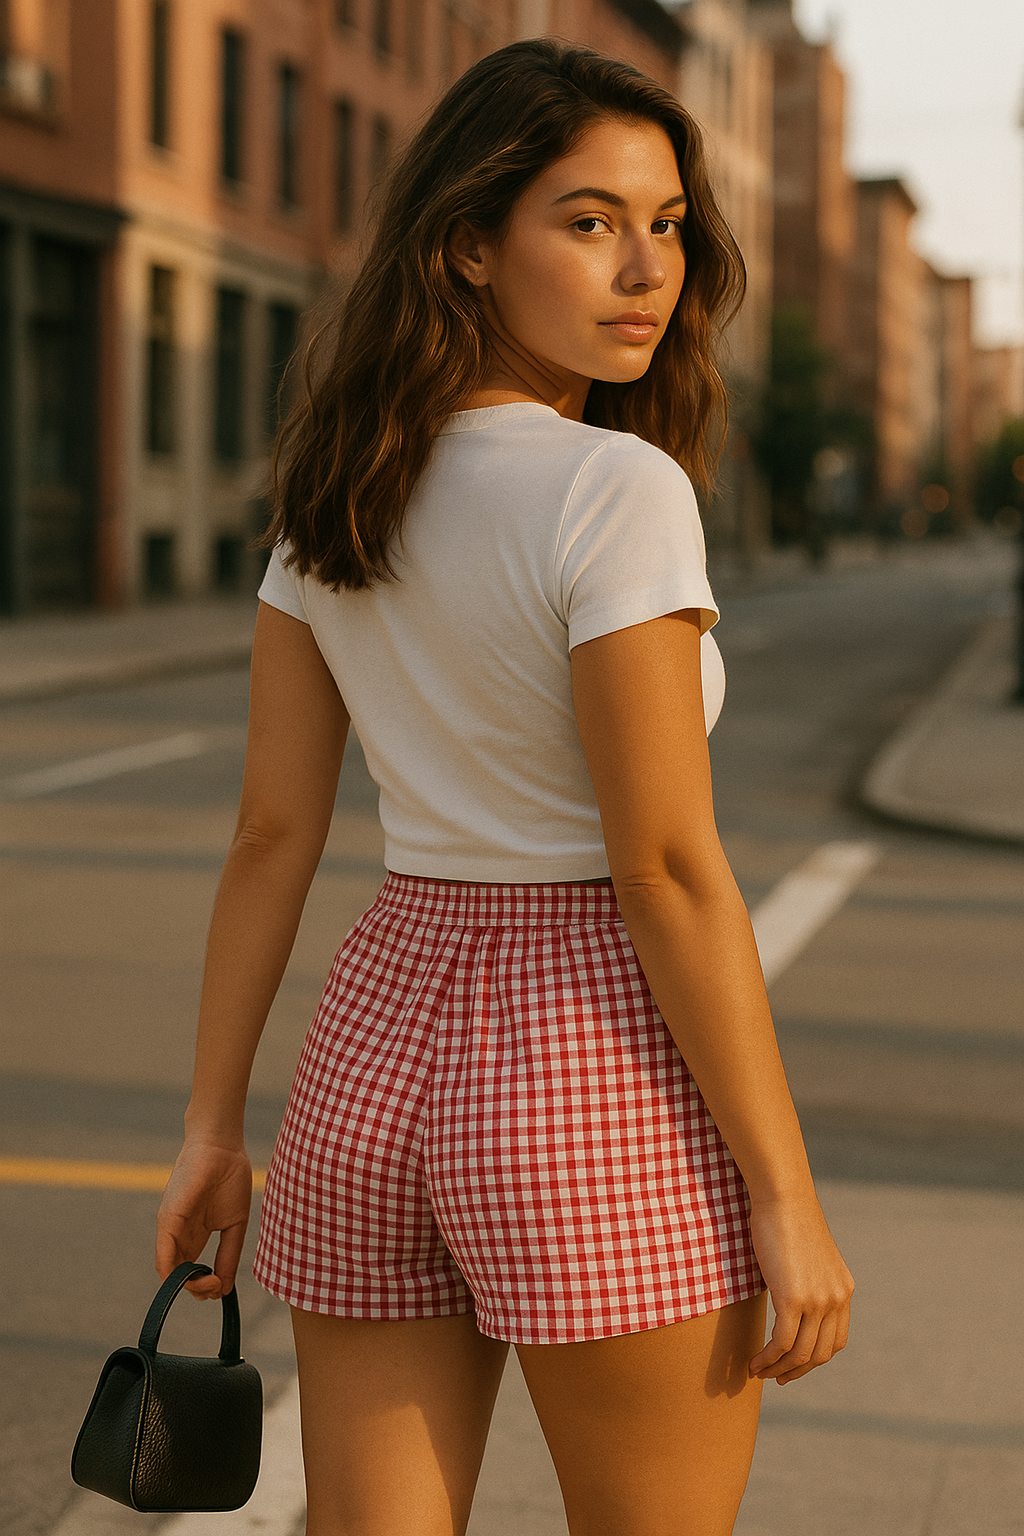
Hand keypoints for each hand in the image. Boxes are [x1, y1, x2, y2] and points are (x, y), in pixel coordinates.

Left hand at [156, 1139, 253, 1299]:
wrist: (223, 1147)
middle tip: (218, 1286)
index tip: (223, 1286)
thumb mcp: (234, 1225)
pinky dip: (174, 1274)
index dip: (206, 1285)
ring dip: (190, 1286)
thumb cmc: (230, 1178)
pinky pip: (163, 1256)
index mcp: (194, 1236)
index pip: (192, 1271)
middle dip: (198, 1290)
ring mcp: (171, 1229)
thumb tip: (225, 1287)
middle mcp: (179, 1235)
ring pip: (169, 1271)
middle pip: (179, 1276)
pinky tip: (194, 1278)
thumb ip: (229, 1254)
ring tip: (212, 1283)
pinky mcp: (168, 1220)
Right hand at [747, 1195, 853, 1384]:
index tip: (793, 1365)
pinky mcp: (794, 1299)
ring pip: (801, 1353)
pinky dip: (768, 1358)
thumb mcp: (806, 1257)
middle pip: (821, 1353)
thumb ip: (806, 1282)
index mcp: (844, 1290)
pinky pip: (782, 1343)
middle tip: (776, 1377)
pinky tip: (753, 1362)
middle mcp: (836, 1299)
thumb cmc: (787, 1219)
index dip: (814, 1359)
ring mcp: (818, 1301)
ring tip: (759, 1372)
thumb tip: (789, 1300)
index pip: (836, 1340)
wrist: (784, 1198)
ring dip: (779, 1369)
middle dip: (797, 1371)